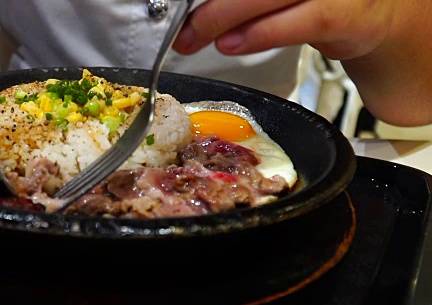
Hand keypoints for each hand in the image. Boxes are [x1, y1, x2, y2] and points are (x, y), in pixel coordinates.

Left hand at [173, 0, 393, 60]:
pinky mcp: (347, 12)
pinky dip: (260, 34)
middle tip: (183, 30)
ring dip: (224, 18)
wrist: (378, 16)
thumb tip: (198, 11)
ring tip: (197, 37)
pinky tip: (233, 44)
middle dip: (210, 8)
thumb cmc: (321, 0)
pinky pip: (299, 22)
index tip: (182, 7)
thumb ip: (247, 0)